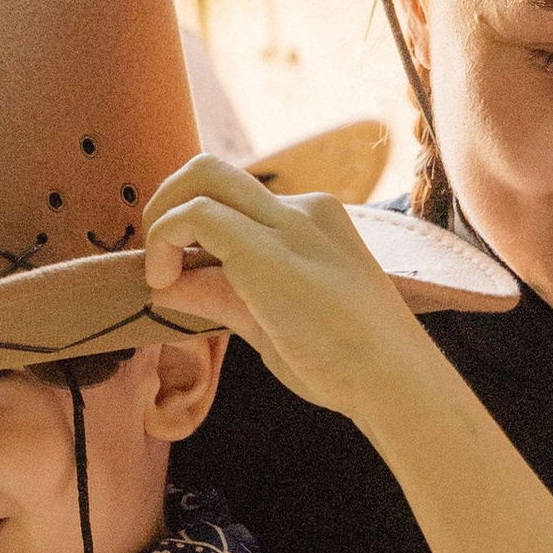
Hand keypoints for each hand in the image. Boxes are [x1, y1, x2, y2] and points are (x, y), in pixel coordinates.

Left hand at [142, 156, 435, 426]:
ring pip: (200, 176)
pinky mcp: (265, 247)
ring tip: (158, 273)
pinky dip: (162, 242)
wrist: (394, 380)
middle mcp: (302, 209)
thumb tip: (170, 285)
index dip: (194, 232)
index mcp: (315, 222)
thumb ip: (223, 295)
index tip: (179, 275)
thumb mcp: (273, 321)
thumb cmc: (348, 365)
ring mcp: (287, 223)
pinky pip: (194, 215)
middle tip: (159, 261)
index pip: (235, 203)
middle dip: (168, 204)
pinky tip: (162, 285)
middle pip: (212, 171)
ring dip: (161, 218)